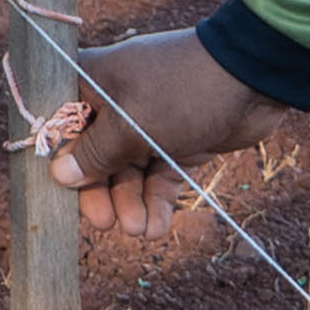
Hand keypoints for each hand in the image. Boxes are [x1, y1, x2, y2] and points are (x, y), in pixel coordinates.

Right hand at [31, 27, 278, 242]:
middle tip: (106, 223)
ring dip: (130, 202)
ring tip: (139, 230)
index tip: (57, 192)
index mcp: (94, 82)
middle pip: (93, 156)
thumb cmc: (180, 91)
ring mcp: (148, 123)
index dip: (57, 158)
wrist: (252, 78)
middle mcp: (116, 102)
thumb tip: (59, 173)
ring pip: (127, 171)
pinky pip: (157, 177)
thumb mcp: (130, 125)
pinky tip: (157, 227)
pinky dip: (156, 201)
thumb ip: (94, 153)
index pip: (61, 122)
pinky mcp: (177, 142)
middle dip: (100, 192)